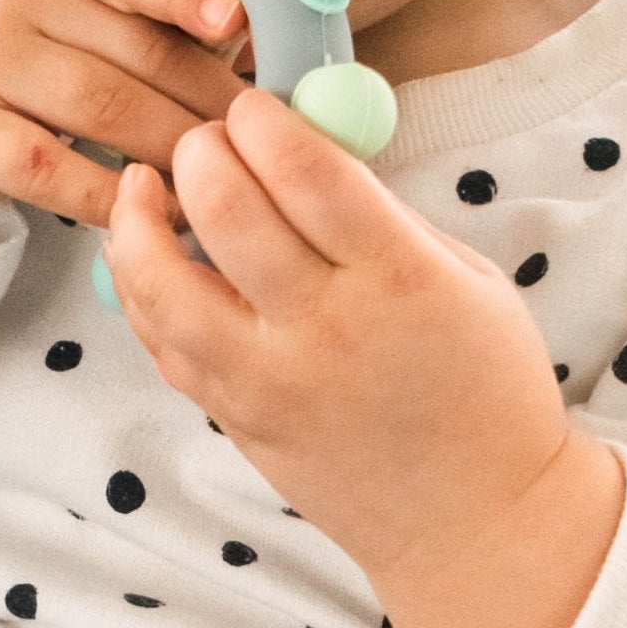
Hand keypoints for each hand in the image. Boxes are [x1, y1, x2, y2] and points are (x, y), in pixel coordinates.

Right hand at [0, 0, 248, 232]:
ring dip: (176, 151)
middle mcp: (18, 3)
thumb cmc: (5, 49)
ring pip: (107, 111)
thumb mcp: (55, 3)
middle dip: (211, 100)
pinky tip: (152, 212)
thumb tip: (249, 44)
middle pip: (138, 53)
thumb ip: (133, 12)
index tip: (236, 20)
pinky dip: (111, 194)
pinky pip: (56, 170)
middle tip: (264, 140)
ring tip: (226, 181)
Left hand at [105, 86, 626, 627]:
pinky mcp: (235, 418)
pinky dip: (141, 288)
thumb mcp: (464, 279)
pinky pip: (162, 341)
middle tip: (206, 139)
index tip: (254, 105)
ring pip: (162, 281)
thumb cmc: (485, 389)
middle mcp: (326, 329)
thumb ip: (381, 217)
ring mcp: (269, 381)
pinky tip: (147, 255)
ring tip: (144, 184)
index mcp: (400, 280)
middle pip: (226, 211)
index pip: (306, 173)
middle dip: (202, 152)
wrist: (476, 522)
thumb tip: (301, 149)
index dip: (266, 122)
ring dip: (140, 217)